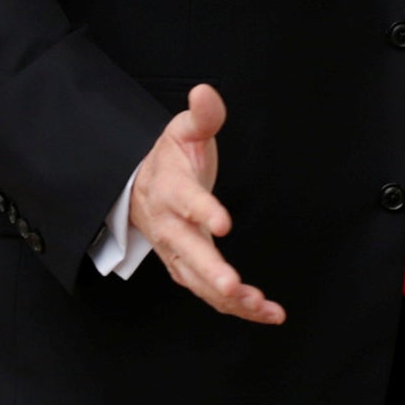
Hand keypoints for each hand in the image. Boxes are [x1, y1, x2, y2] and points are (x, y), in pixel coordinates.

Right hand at [128, 83, 284, 324]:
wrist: (139, 188)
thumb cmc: (170, 159)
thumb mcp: (184, 130)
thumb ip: (202, 116)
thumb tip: (205, 92)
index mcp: (169, 188)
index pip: (185, 201)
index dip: (203, 211)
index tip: (224, 223)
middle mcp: (169, 226)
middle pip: (187, 252)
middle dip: (211, 271)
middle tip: (234, 286)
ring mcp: (176, 251)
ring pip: (198, 280)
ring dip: (228, 297)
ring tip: (261, 306)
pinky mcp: (187, 268)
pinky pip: (209, 293)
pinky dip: (235, 306)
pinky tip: (265, 312)